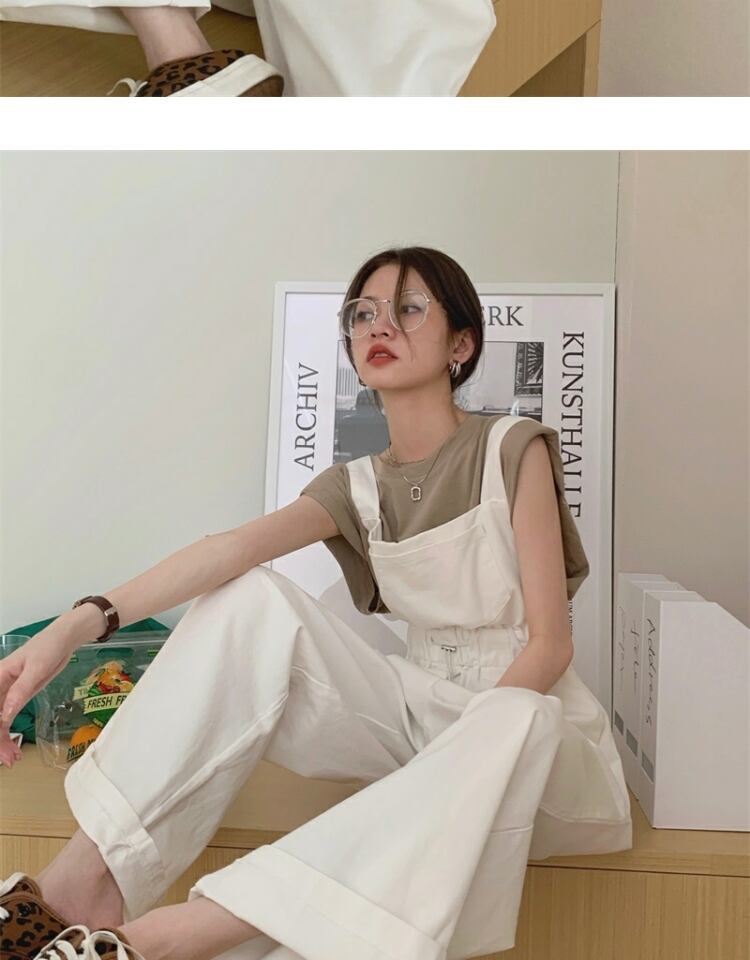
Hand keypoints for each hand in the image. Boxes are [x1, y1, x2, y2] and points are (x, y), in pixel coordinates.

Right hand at [0, 624, 76, 768]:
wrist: (62, 640)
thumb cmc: (47, 647)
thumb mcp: (36, 668)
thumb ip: (20, 690)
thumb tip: (5, 714)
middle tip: (7, 758)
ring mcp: (4, 695)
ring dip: (0, 742)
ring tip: (12, 758)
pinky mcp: (15, 699)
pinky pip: (5, 720)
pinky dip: (7, 736)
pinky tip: (14, 749)